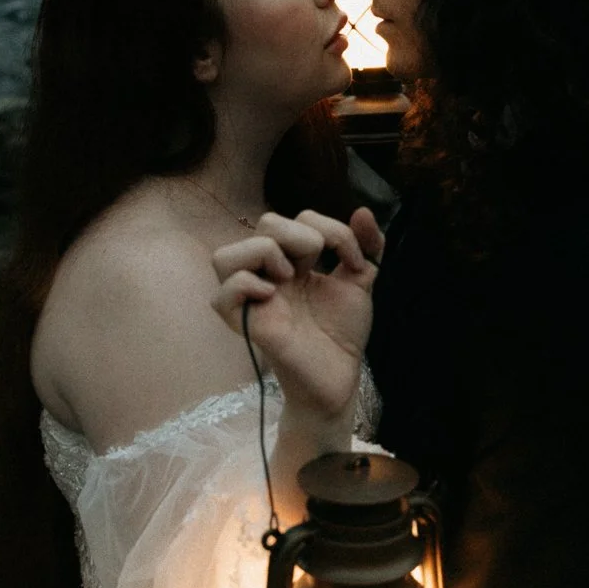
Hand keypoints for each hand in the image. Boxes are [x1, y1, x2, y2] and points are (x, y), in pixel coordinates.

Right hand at [211, 208, 383, 420]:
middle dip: (298, 234)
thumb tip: (364, 211)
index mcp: (294, 260)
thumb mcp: (361, 282)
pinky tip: (272, 296)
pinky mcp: (247, 325)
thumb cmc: (343, 333)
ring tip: (289, 276)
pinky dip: (244, 286)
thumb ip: (368, 247)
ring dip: (263, 253)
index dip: (332, 230)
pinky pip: (221, 297)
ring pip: (225, 256)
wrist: (341, 376)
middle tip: (314, 265)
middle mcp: (269, 274)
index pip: (299, 218)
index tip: (355, 263)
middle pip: (264, 224)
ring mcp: (254, 299)